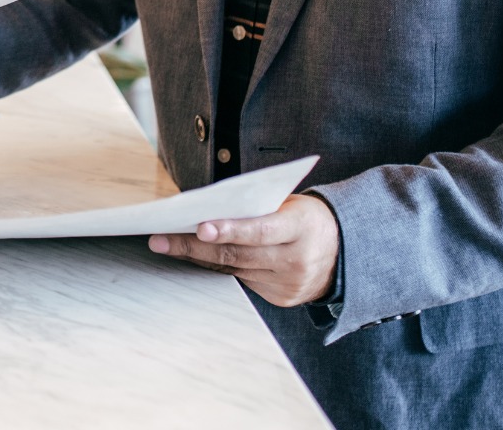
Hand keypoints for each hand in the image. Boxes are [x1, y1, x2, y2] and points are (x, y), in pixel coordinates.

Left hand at [147, 193, 339, 307]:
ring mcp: (288, 284)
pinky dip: (216, 267)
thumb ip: (255, 208)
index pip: (260, 230)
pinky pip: (240, 280)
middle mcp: (296, 260)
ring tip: (164, 244)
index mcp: (302, 228)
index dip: (229, 230)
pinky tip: (192, 257)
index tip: (199, 228)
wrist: (343, 252)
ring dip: (196, 257)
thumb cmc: (306, 218)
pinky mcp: (280, 298)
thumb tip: (204, 209)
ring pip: (233, 269)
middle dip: (193, 246)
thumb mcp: (290, 205)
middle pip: (237, 254)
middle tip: (159, 238)